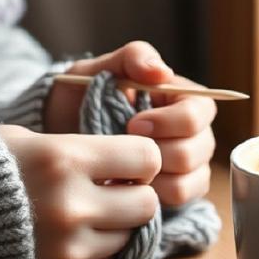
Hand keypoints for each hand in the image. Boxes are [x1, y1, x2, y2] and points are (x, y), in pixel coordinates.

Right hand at [0, 124, 160, 258]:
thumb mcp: (21, 138)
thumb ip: (73, 146)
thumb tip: (119, 160)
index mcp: (65, 158)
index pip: (147, 158)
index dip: (140, 159)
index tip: (124, 162)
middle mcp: (73, 205)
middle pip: (147, 203)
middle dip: (134, 194)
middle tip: (112, 191)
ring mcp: (69, 248)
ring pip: (129, 237)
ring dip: (115, 225)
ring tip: (84, 215)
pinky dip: (96, 252)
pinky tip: (69, 238)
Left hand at [44, 41, 215, 206]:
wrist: (59, 137)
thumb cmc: (80, 99)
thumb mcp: (96, 70)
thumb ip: (131, 58)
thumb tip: (162, 71)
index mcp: (181, 98)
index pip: (199, 111)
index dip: (170, 121)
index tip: (132, 123)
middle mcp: (192, 132)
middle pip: (197, 149)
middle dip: (157, 152)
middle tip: (123, 149)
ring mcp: (188, 165)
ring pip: (190, 179)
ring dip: (155, 177)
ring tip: (122, 169)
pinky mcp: (178, 190)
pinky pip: (182, 200)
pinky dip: (155, 197)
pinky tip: (128, 186)